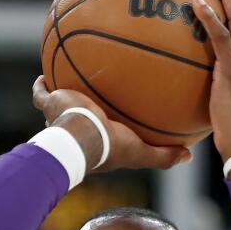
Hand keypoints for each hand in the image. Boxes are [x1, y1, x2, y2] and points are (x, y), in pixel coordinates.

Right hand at [32, 76, 191, 173]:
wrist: (82, 137)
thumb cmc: (110, 146)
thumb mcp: (142, 153)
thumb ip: (164, 155)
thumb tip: (189, 155)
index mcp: (95, 142)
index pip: (98, 135)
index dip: (103, 130)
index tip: (111, 124)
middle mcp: (75, 131)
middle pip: (75, 121)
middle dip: (77, 112)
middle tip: (86, 100)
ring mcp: (60, 117)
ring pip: (57, 105)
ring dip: (60, 96)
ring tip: (65, 80)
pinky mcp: (50, 103)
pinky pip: (41, 92)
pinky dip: (42, 84)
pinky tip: (45, 73)